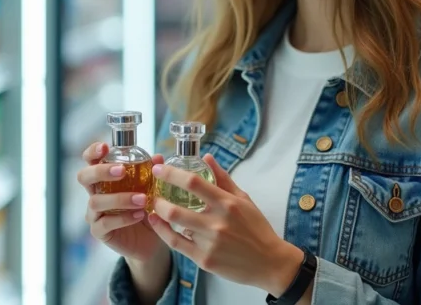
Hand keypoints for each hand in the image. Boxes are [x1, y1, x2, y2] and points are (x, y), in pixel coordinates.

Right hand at [77, 142, 166, 261]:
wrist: (151, 241)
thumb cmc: (146, 209)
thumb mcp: (151, 189)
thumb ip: (152, 173)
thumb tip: (158, 158)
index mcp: (104, 178)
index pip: (90, 160)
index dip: (93, 151)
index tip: (105, 147)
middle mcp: (95, 193)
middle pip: (84, 177)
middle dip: (100, 171)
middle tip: (122, 171)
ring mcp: (94, 213)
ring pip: (96, 201)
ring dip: (120, 198)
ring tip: (142, 199)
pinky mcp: (99, 232)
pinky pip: (105, 223)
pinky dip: (123, 218)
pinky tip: (139, 215)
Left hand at [147, 154, 304, 295]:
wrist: (269, 262)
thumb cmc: (257, 228)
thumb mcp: (244, 198)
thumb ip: (223, 178)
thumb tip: (207, 157)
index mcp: (227, 203)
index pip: (194, 183)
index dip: (172, 174)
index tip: (159, 169)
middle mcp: (217, 223)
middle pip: (176, 209)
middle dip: (157, 197)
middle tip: (151, 190)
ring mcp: (209, 243)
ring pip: (173, 226)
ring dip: (158, 214)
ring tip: (153, 206)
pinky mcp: (204, 260)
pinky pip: (176, 244)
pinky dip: (163, 232)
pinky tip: (156, 224)